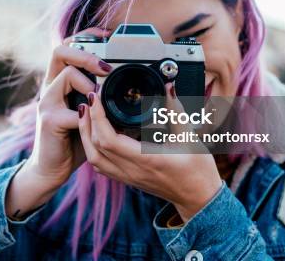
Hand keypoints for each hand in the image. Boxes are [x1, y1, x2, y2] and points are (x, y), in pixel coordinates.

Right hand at [5, 28, 111, 218]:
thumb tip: (139, 92)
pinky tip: (95, 118)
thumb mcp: (92, 115)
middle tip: (107, 66)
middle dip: (86, 53)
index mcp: (62, 82)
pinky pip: (70, 110)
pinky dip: (87, 113)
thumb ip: (106, 101)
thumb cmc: (74, 141)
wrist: (52, 168)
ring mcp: (47, 102)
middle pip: (60, 51)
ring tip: (99, 94)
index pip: (69, 46)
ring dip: (87, 80)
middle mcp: (51, 87)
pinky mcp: (49, 121)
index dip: (87, 37)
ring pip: (66, 73)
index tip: (108, 35)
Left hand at [77, 83, 221, 221]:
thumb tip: (169, 87)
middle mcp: (132, 171)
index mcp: (146, 160)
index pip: (109, 140)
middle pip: (95, 148)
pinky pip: (101, 165)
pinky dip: (93, 147)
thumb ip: (176, 111)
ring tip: (87, 114)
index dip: (98, 117)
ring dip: (86, 135)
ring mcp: (128, 177)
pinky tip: (96, 133)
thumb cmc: (198, 171)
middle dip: (88, 121)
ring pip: (94, 158)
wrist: (198, 199)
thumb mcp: (190, 138)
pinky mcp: (127, 179)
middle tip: (90, 99)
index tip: (97, 97)